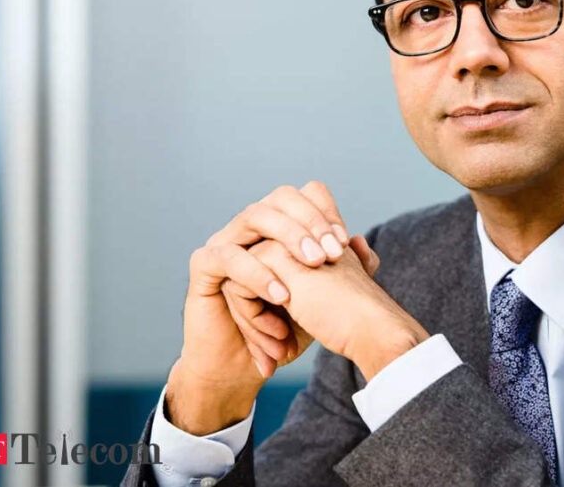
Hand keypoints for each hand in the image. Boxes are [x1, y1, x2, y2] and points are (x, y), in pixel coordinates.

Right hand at [166, 182, 354, 434]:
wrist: (246, 367)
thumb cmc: (286, 330)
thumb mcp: (322, 299)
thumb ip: (345, 271)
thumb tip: (360, 242)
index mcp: (281, 229)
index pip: (306, 195)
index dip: (325, 213)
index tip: (342, 245)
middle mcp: (253, 227)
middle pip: (281, 197)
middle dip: (309, 223)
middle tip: (329, 256)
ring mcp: (226, 241)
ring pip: (254, 215)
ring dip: (286, 240)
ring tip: (311, 269)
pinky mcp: (204, 265)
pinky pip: (228, 256)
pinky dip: (257, 274)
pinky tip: (281, 296)